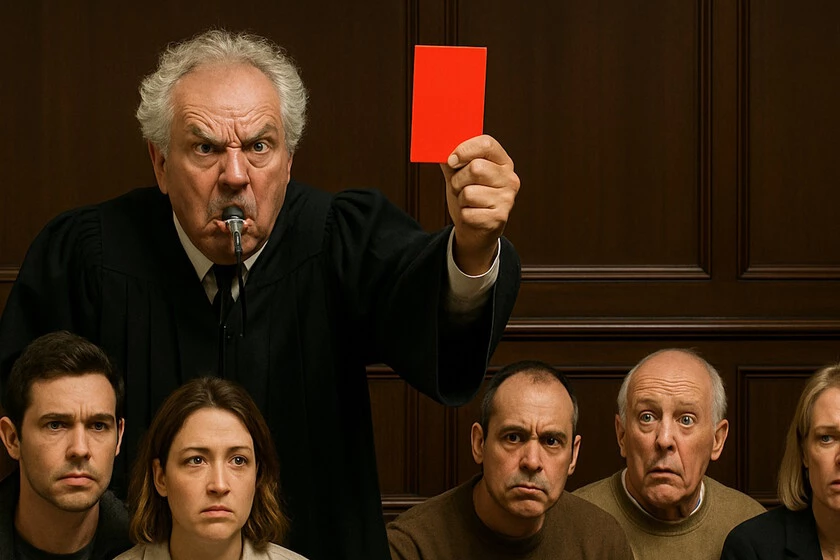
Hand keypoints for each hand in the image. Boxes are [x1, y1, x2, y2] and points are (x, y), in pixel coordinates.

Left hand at [440, 135, 519, 275]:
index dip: (465, 149)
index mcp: (503, 162)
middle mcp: (510, 179)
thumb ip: (452, 160)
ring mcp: (507, 199)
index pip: (487, 143)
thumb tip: (437, 147)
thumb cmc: (468, 198)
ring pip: (469, 192)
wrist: (475, 230)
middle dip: (458, 179)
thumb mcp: (460, 175)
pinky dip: (463, 215)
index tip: (452, 160)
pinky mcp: (499, 218)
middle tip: (459, 186)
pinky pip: (468, 212)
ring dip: (460, 199)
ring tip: (467, 202)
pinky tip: (472, 214)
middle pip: (476, 168)